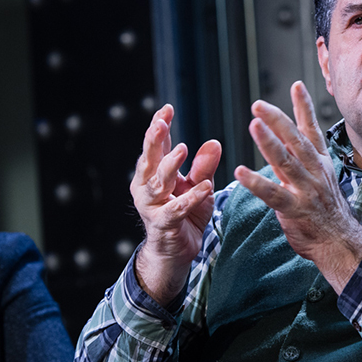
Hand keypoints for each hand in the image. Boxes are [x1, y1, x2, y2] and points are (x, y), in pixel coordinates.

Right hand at [131, 104, 220, 304]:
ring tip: (183, 150)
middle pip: (149, 159)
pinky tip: (205, 188)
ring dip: (170, 166)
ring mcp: (152, 207)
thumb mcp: (197, 187)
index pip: (154, 146)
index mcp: (153, 174)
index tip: (166, 108)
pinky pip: (176, 210)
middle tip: (161, 122)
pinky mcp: (162, 225)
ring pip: (158, 183)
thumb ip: (203, 167)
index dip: (158, 126)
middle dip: (154, 140)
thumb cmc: (185, 216)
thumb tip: (214, 142)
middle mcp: (146, 187)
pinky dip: (191, 198)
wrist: (175, 253)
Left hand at [235, 81, 361, 293]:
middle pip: (295, 140)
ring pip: (286, 161)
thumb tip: (291, 140)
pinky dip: (256, 182)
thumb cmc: (328, 211)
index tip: (296, 85)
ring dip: (268, 142)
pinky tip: (241, 172)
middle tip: (258, 104)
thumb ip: (305, 159)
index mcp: (320, 162)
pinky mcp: (295, 209)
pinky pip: (273, 194)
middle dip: (277, 119)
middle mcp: (314, 171)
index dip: (303, 107)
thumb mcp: (322, 178)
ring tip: (254, 125)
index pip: (311, 129)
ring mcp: (306, 190)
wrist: (341, 242)